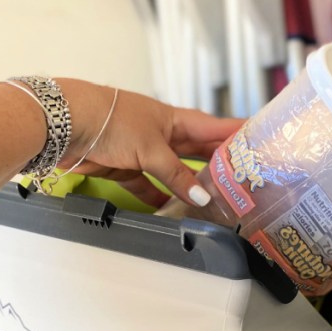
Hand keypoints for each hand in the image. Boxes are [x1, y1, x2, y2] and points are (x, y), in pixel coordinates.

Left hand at [57, 79, 242, 207]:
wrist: (67, 124)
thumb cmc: (112, 121)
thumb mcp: (152, 149)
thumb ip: (177, 175)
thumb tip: (202, 196)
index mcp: (176, 120)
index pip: (215, 129)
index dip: (239, 135)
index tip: (263, 144)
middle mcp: (164, 134)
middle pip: (198, 152)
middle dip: (219, 165)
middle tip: (245, 180)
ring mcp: (145, 151)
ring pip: (175, 171)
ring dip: (190, 186)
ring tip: (215, 202)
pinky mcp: (126, 167)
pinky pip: (148, 186)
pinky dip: (159, 197)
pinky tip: (172, 210)